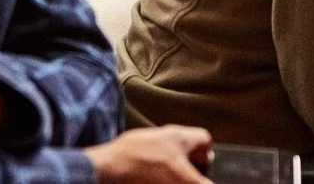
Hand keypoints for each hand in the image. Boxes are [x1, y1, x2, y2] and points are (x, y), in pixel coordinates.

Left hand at [84, 126, 213, 183]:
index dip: (207, 153)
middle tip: (186, 177)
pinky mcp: (126, 152)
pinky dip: (149, 170)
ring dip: (168, 167)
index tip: (206, 167)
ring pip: (163, 152)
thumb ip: (199, 183)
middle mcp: (163, 134)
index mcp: (180, 136)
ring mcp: (143, 142)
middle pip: (183, 146)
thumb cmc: (149, 170)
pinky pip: (145, 159)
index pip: (204, 138)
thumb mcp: (181, 180)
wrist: (106, 170)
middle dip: (187, 162)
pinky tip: (145, 179)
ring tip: (166, 179)